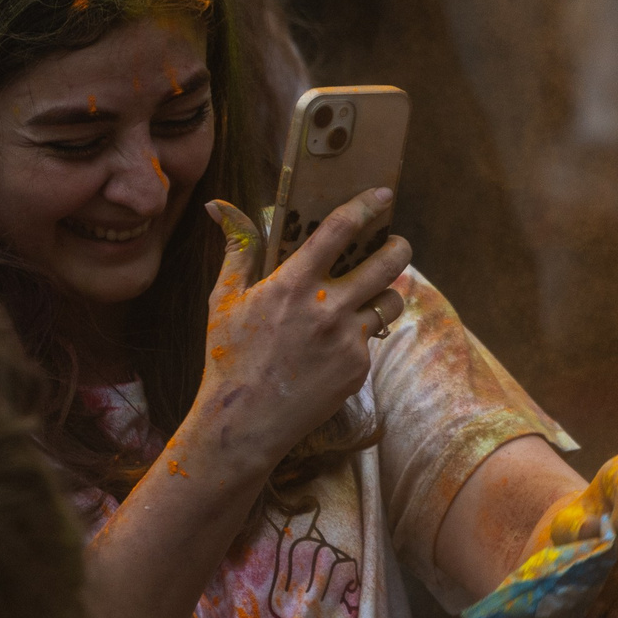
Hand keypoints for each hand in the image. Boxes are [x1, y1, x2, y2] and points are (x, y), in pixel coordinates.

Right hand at [186, 192, 411, 479]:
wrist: (245, 422)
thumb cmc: (229, 357)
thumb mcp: (224, 299)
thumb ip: (236, 248)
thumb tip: (219, 205)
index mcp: (293, 284)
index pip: (339, 230)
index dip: (366, 206)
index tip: (382, 194)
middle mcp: (327, 308)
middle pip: (388, 262)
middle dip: (399, 246)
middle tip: (395, 243)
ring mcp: (347, 340)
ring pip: (391, 300)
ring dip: (385, 291)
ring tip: (370, 293)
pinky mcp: (358, 368)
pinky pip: (372, 337)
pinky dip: (362, 332)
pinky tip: (339, 339)